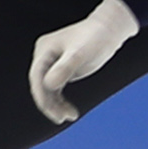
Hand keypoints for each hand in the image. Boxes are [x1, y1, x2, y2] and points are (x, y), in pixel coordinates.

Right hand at [28, 0, 138, 124]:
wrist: (110, 30)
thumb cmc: (97, 37)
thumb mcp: (81, 53)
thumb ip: (65, 67)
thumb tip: (48, 85)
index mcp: (44, 49)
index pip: (37, 76)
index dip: (41, 94)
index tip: (50, 109)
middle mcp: (45, 57)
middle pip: (41, 84)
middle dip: (49, 103)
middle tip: (60, 118)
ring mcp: (53, 64)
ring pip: (48, 89)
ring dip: (56, 105)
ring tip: (69, 116)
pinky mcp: (62, 71)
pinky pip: (57, 90)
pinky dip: (62, 101)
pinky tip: (71, 112)